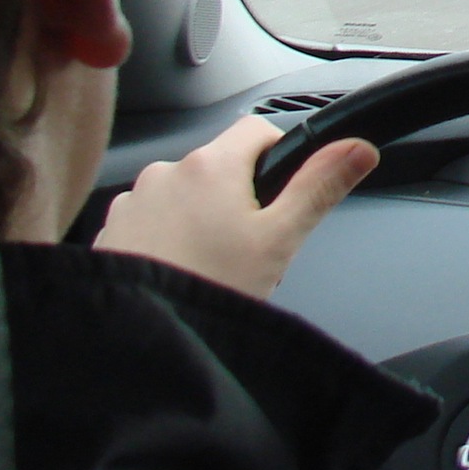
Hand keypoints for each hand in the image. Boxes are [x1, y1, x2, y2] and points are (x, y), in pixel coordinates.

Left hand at [93, 114, 377, 298]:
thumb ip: (319, 187)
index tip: (283, 193)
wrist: (140, 339)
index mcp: (211, 165)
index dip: (279, 155)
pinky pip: (149, 222)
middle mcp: (165, 172)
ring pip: (183, 196)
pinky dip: (165, 240)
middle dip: (238, 199)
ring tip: (209, 268)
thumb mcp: (279, 240)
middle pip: (219, 167)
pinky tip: (177, 273)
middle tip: (249, 249)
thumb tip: (358, 148)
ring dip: (197, 219)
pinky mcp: (110, 231)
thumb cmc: (208, 289)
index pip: (256, 129)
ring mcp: (132, 201)